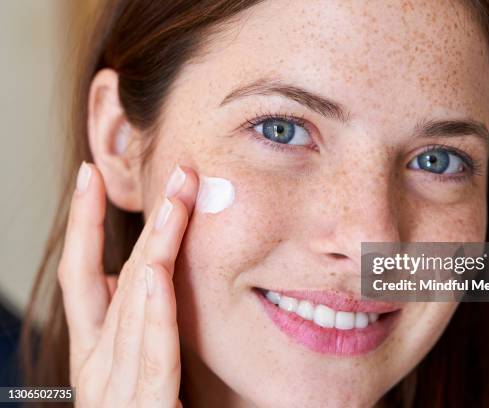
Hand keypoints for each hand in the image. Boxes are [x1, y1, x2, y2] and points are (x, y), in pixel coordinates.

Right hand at [58, 162, 198, 406]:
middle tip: (165, 172)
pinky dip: (151, 312)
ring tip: (175, 197)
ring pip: (135, 305)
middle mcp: (99, 367)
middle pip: (112, 279)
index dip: (85, 226)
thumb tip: (138, 279)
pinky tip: (153, 272)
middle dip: (133, 222)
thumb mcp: (136, 367)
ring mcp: (115, 390)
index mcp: (97, 355)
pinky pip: (151, 355)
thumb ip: (136, 328)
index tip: (90, 179)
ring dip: (157, 246)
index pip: (85, 278)